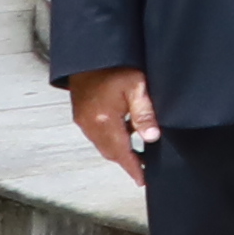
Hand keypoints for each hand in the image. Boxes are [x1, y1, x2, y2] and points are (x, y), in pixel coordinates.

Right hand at [60, 68, 154, 185]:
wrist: (90, 54)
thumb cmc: (114, 66)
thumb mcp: (137, 87)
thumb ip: (145, 114)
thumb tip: (152, 138)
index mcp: (104, 121)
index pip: (121, 153)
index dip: (133, 168)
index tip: (143, 180)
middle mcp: (90, 124)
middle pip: (110, 152)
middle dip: (127, 162)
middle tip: (144, 171)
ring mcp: (83, 120)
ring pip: (103, 144)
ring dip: (119, 151)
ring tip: (138, 155)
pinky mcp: (81, 114)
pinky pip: (98, 134)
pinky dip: (112, 140)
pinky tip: (126, 134)